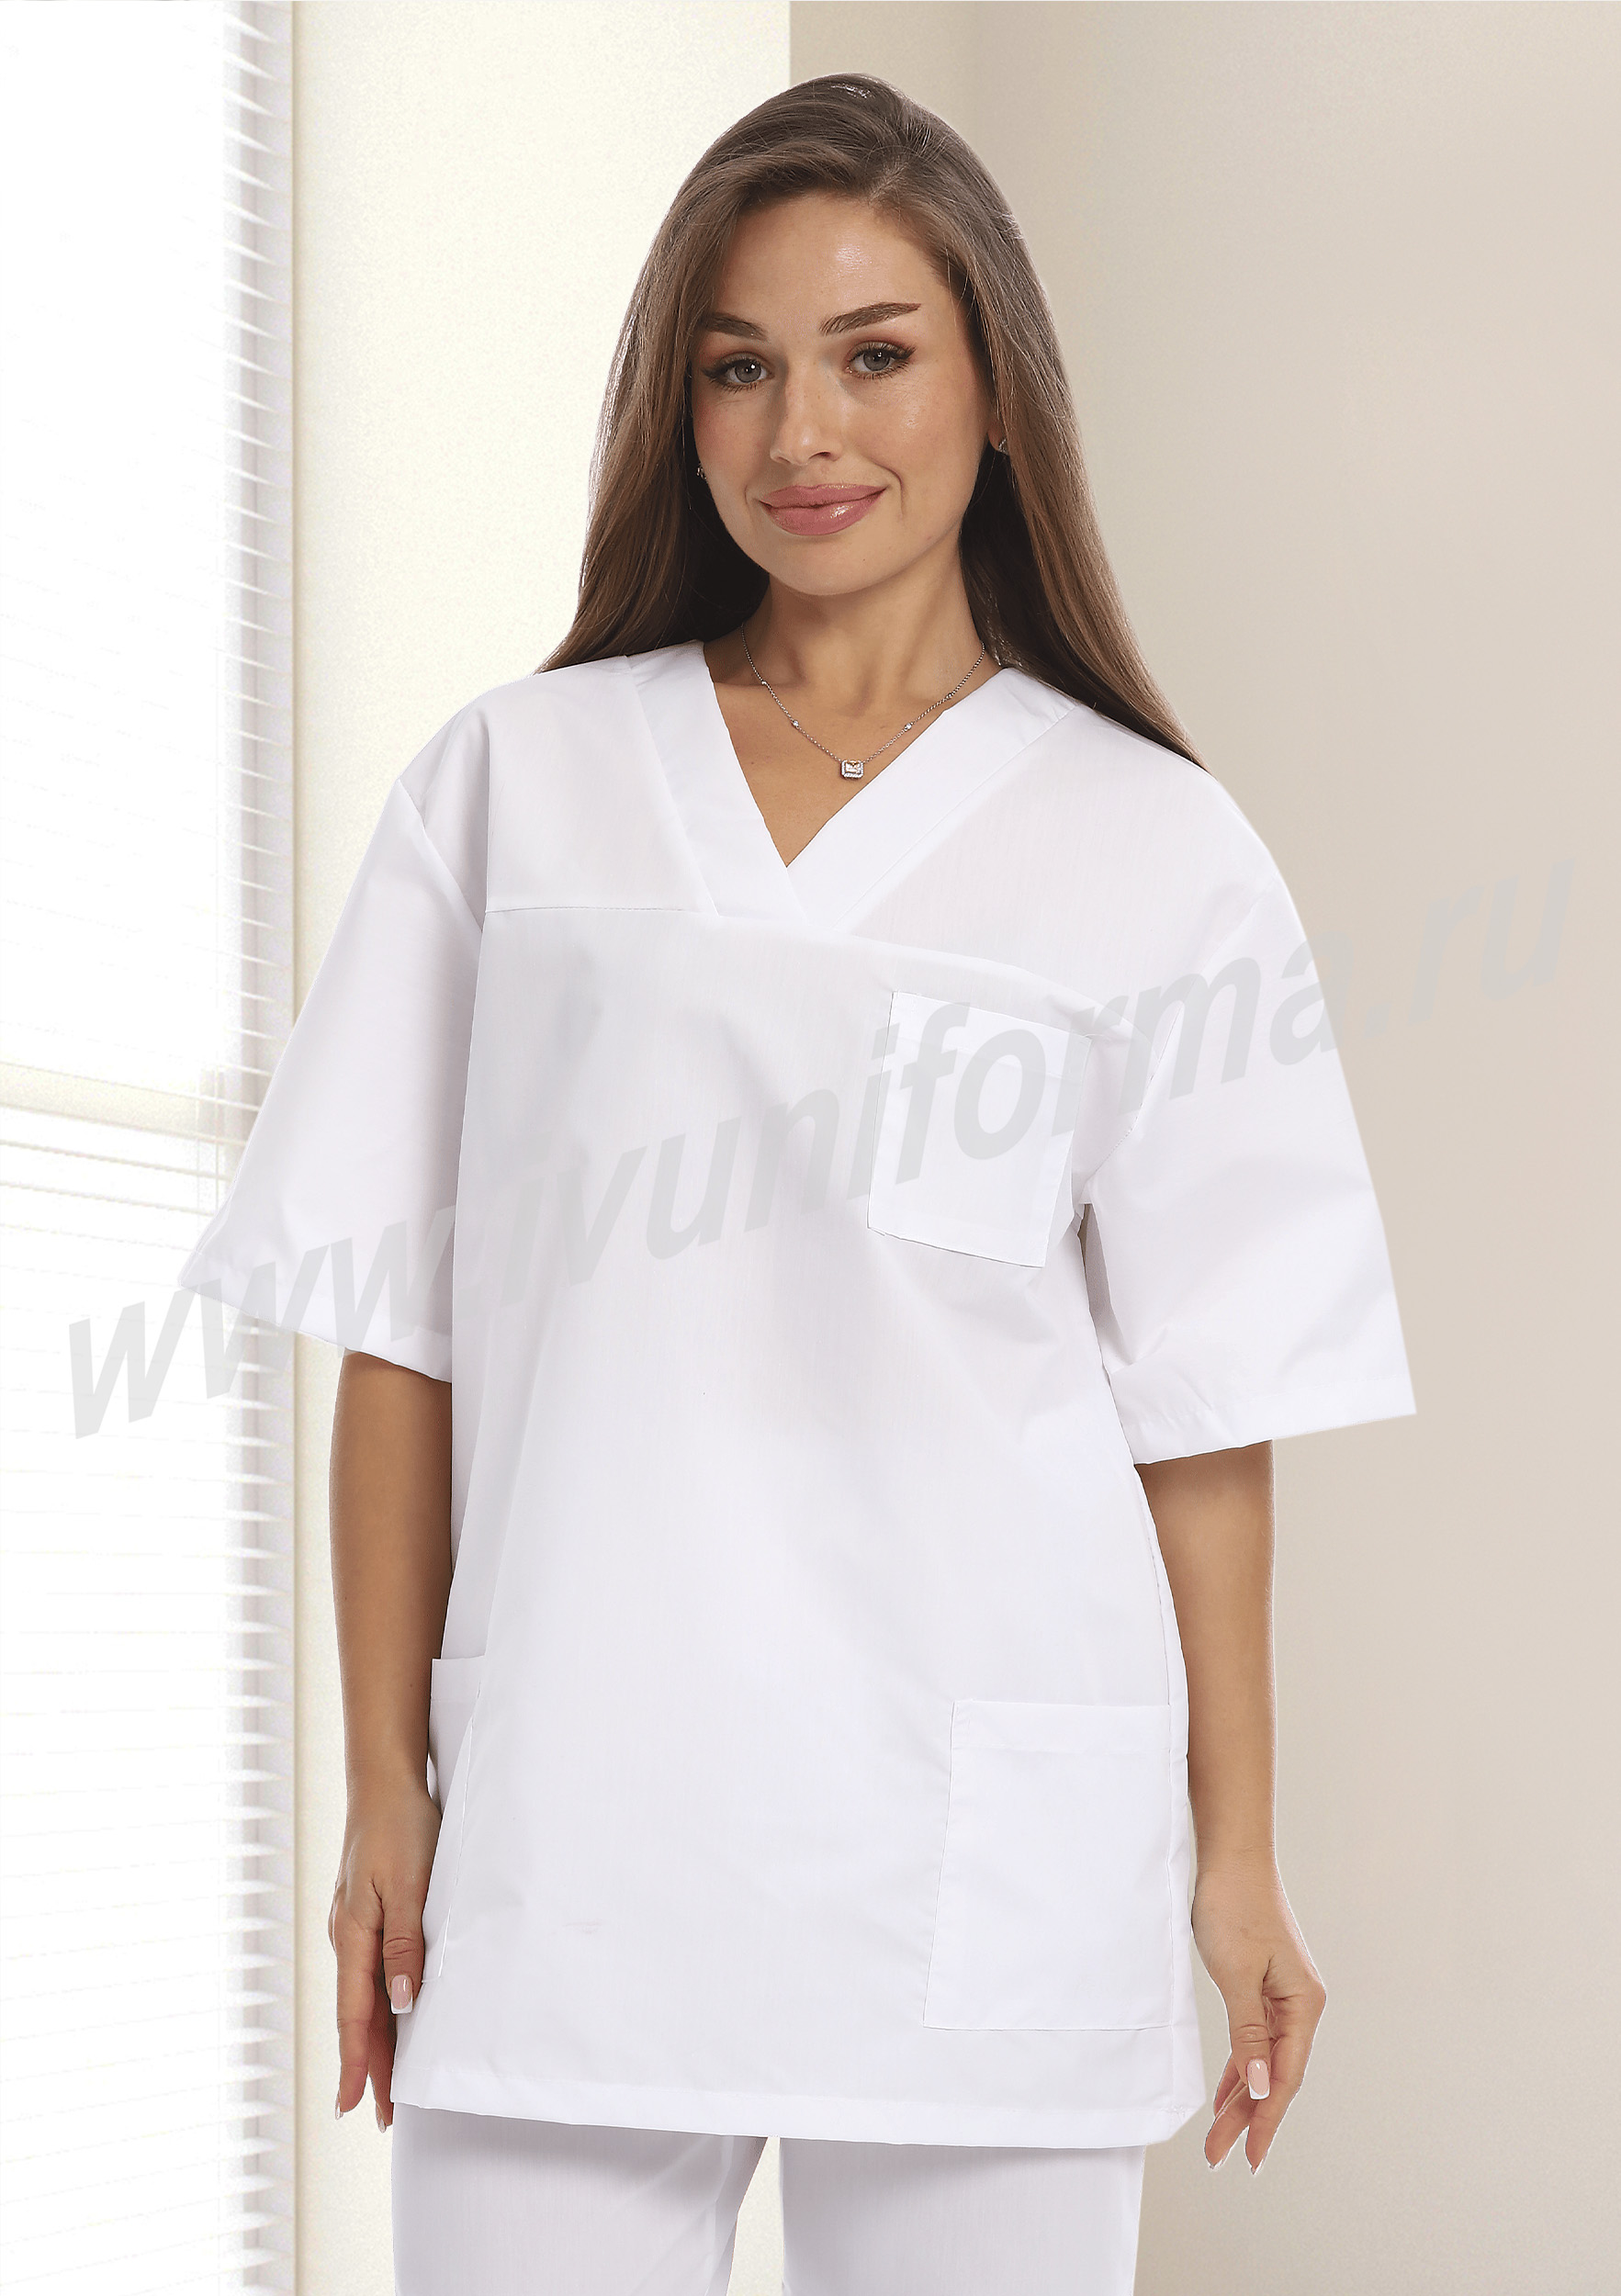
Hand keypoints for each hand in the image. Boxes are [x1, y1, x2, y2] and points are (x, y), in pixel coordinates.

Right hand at [329, 1778, 441, 2129]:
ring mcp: (353, 1924)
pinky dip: (378, 2002)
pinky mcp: (365, 1911)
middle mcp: (346, 1937)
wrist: (384, 1780)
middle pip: (357, 2014)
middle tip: (381, 2115)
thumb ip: (404, 1945)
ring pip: (363, 1994)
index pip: (354, 2016)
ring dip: (375, 2038)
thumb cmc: (401, 1828)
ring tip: (387, 2080)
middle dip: (369, 2065)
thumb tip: (401, 2005)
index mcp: (352, 1936)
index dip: (357, 2064)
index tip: (355, 2109)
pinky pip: (369, 1970)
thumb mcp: (410, 1886)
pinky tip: (390, 2012)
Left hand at [1192, 1853, 1326, 2173]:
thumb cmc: (1235, 1906)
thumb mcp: (1236, 1975)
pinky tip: (1227, 2091)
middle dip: (1248, 2117)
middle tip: (1220, 2156)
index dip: (1266, 2119)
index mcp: (1303, 2004)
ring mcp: (1281, 1995)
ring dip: (1241, 2096)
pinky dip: (1238, 2066)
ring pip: (1262, 2060)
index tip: (1250, 2157)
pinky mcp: (1262, 1985)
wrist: (1230, 1855)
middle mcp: (1299, 2004)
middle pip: (1274, 2074)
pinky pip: (1253, 2039)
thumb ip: (1247, 2033)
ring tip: (1219, 2136)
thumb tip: (1258, 2087)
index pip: (1284, 2076)